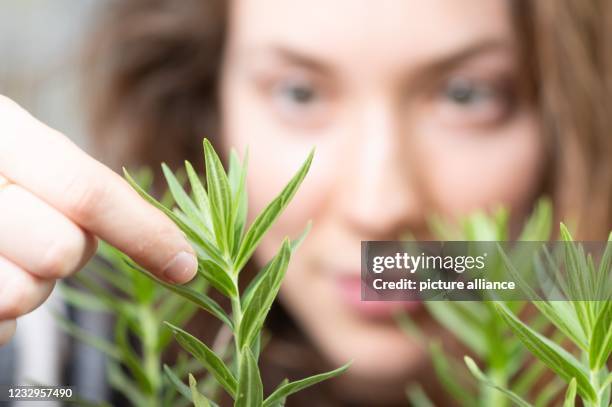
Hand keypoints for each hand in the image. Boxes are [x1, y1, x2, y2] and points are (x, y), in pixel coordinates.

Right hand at [0, 95, 196, 344]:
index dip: (144, 232)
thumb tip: (178, 253)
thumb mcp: (29, 152)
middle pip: (63, 250)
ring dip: (29, 285)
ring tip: (4, 255)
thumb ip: (86, 186)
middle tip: (40, 236)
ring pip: (25, 294)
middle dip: (68, 254)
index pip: (87, 191)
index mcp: (3, 131)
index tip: (185, 265)